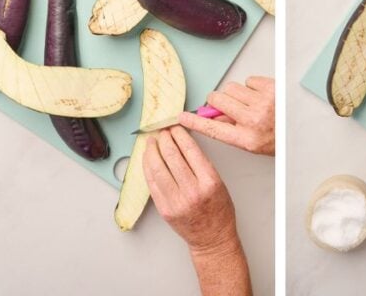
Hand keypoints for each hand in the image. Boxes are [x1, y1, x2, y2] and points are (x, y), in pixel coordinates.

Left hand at [143, 127, 241, 255]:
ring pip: (157, 168)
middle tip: (161, 132)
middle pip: (171, 156)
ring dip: (151, 151)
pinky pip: (152, 183)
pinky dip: (147, 168)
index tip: (174, 127)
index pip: (190, 150)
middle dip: (164, 139)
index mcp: (209, 181)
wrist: (212, 238)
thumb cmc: (218, 210)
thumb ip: (201, 163)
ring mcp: (176, 201)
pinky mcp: (164, 209)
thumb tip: (182, 141)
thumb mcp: (219, 182)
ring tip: (150, 142)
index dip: (179, 134)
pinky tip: (147, 159)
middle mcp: (192, 191)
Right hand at [180, 76, 274, 154]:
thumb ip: (231, 129)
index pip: (212, 129)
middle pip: (217, 100)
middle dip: (218, 100)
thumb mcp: (253, 143)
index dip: (194, 122)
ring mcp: (263, 103)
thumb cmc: (278, 136)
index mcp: (247, 139)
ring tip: (251, 103)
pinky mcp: (271, 88)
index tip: (181, 117)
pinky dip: (252, 87)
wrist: (306, 129)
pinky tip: (262, 97)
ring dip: (237, 94)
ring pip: (231, 88)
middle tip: (229, 105)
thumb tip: (212, 115)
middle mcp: (253, 121)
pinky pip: (248, 80)